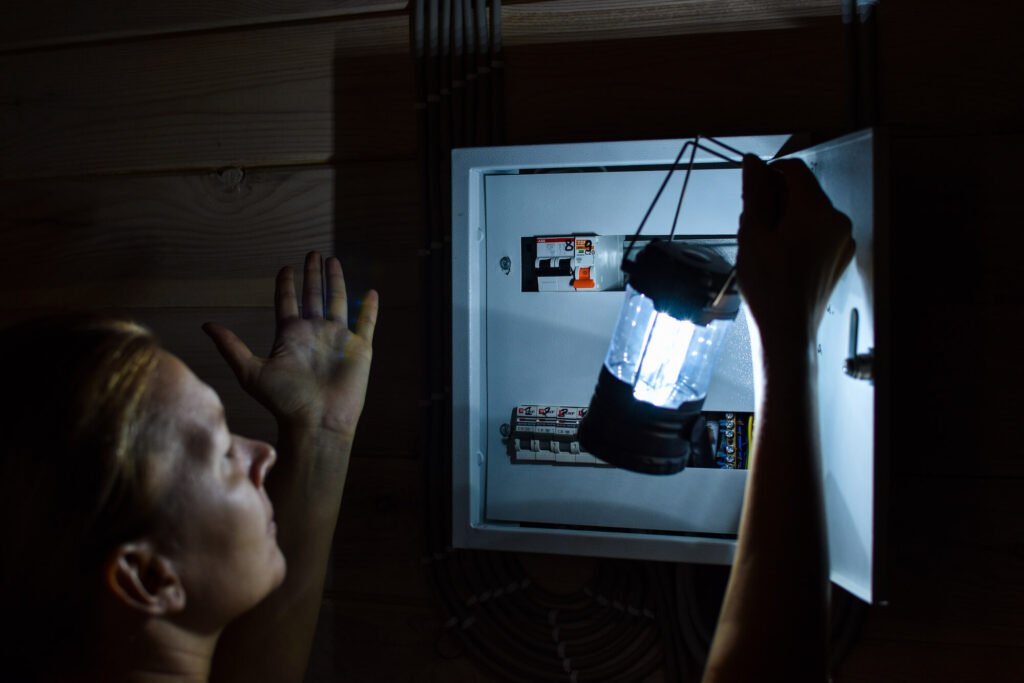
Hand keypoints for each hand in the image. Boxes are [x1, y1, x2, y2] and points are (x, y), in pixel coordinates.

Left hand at [203, 252, 378, 439]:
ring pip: (339, 302)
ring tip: (333, 261)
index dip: (286, 284)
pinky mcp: (359, 348)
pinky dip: (370, 308)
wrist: (317, 421)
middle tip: (313, 253)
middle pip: (314, 296)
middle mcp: (314, 333)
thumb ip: (231, 347)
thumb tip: (205, 325)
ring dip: (337, 282)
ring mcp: (337, 339)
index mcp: (290, 335)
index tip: (286, 267)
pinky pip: (366, 323)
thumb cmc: (283, 401)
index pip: (287, 302)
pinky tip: (372, 293)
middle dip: (313, 275)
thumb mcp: (251, 372)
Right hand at [736, 155, 854, 350]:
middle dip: (777, 197)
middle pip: (805, 191)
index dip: (769, 172)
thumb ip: (755, 192)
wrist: (787, 330)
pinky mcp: (839, 258)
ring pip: (811, 212)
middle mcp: (837, 220)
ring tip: (763, 243)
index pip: (795, 170)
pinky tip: (779, 255)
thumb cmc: (767, 284)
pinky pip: (818, 233)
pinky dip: (798, 234)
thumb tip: (753, 162)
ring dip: (786, 216)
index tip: (750, 188)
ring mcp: (842, 241)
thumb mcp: (753, 233)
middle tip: (752, 222)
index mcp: (817, 210)